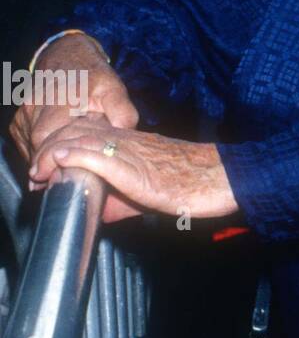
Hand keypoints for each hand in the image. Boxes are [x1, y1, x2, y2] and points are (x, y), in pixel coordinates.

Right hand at [8, 38, 138, 164]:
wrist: (67, 56)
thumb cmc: (92, 75)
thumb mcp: (113, 89)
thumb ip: (122, 113)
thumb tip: (125, 137)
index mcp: (58, 104)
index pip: (51, 145)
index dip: (61, 163)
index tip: (75, 175)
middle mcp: (34, 111)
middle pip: (39, 151)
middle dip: (55, 166)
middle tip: (72, 178)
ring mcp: (22, 117)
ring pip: (31, 150)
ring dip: (47, 161)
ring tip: (65, 167)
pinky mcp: (17, 122)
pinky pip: (26, 145)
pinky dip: (40, 153)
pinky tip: (56, 154)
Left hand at [28, 120, 236, 224]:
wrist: (222, 179)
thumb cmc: (193, 185)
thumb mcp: (148, 190)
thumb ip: (119, 196)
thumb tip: (96, 209)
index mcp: (133, 141)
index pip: (87, 129)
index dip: (61, 142)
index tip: (46, 166)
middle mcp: (129, 140)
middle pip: (77, 128)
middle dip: (50, 146)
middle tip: (38, 172)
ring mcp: (131, 150)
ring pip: (81, 138)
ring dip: (54, 153)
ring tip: (40, 170)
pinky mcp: (134, 166)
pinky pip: (97, 155)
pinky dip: (73, 156)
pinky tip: (60, 162)